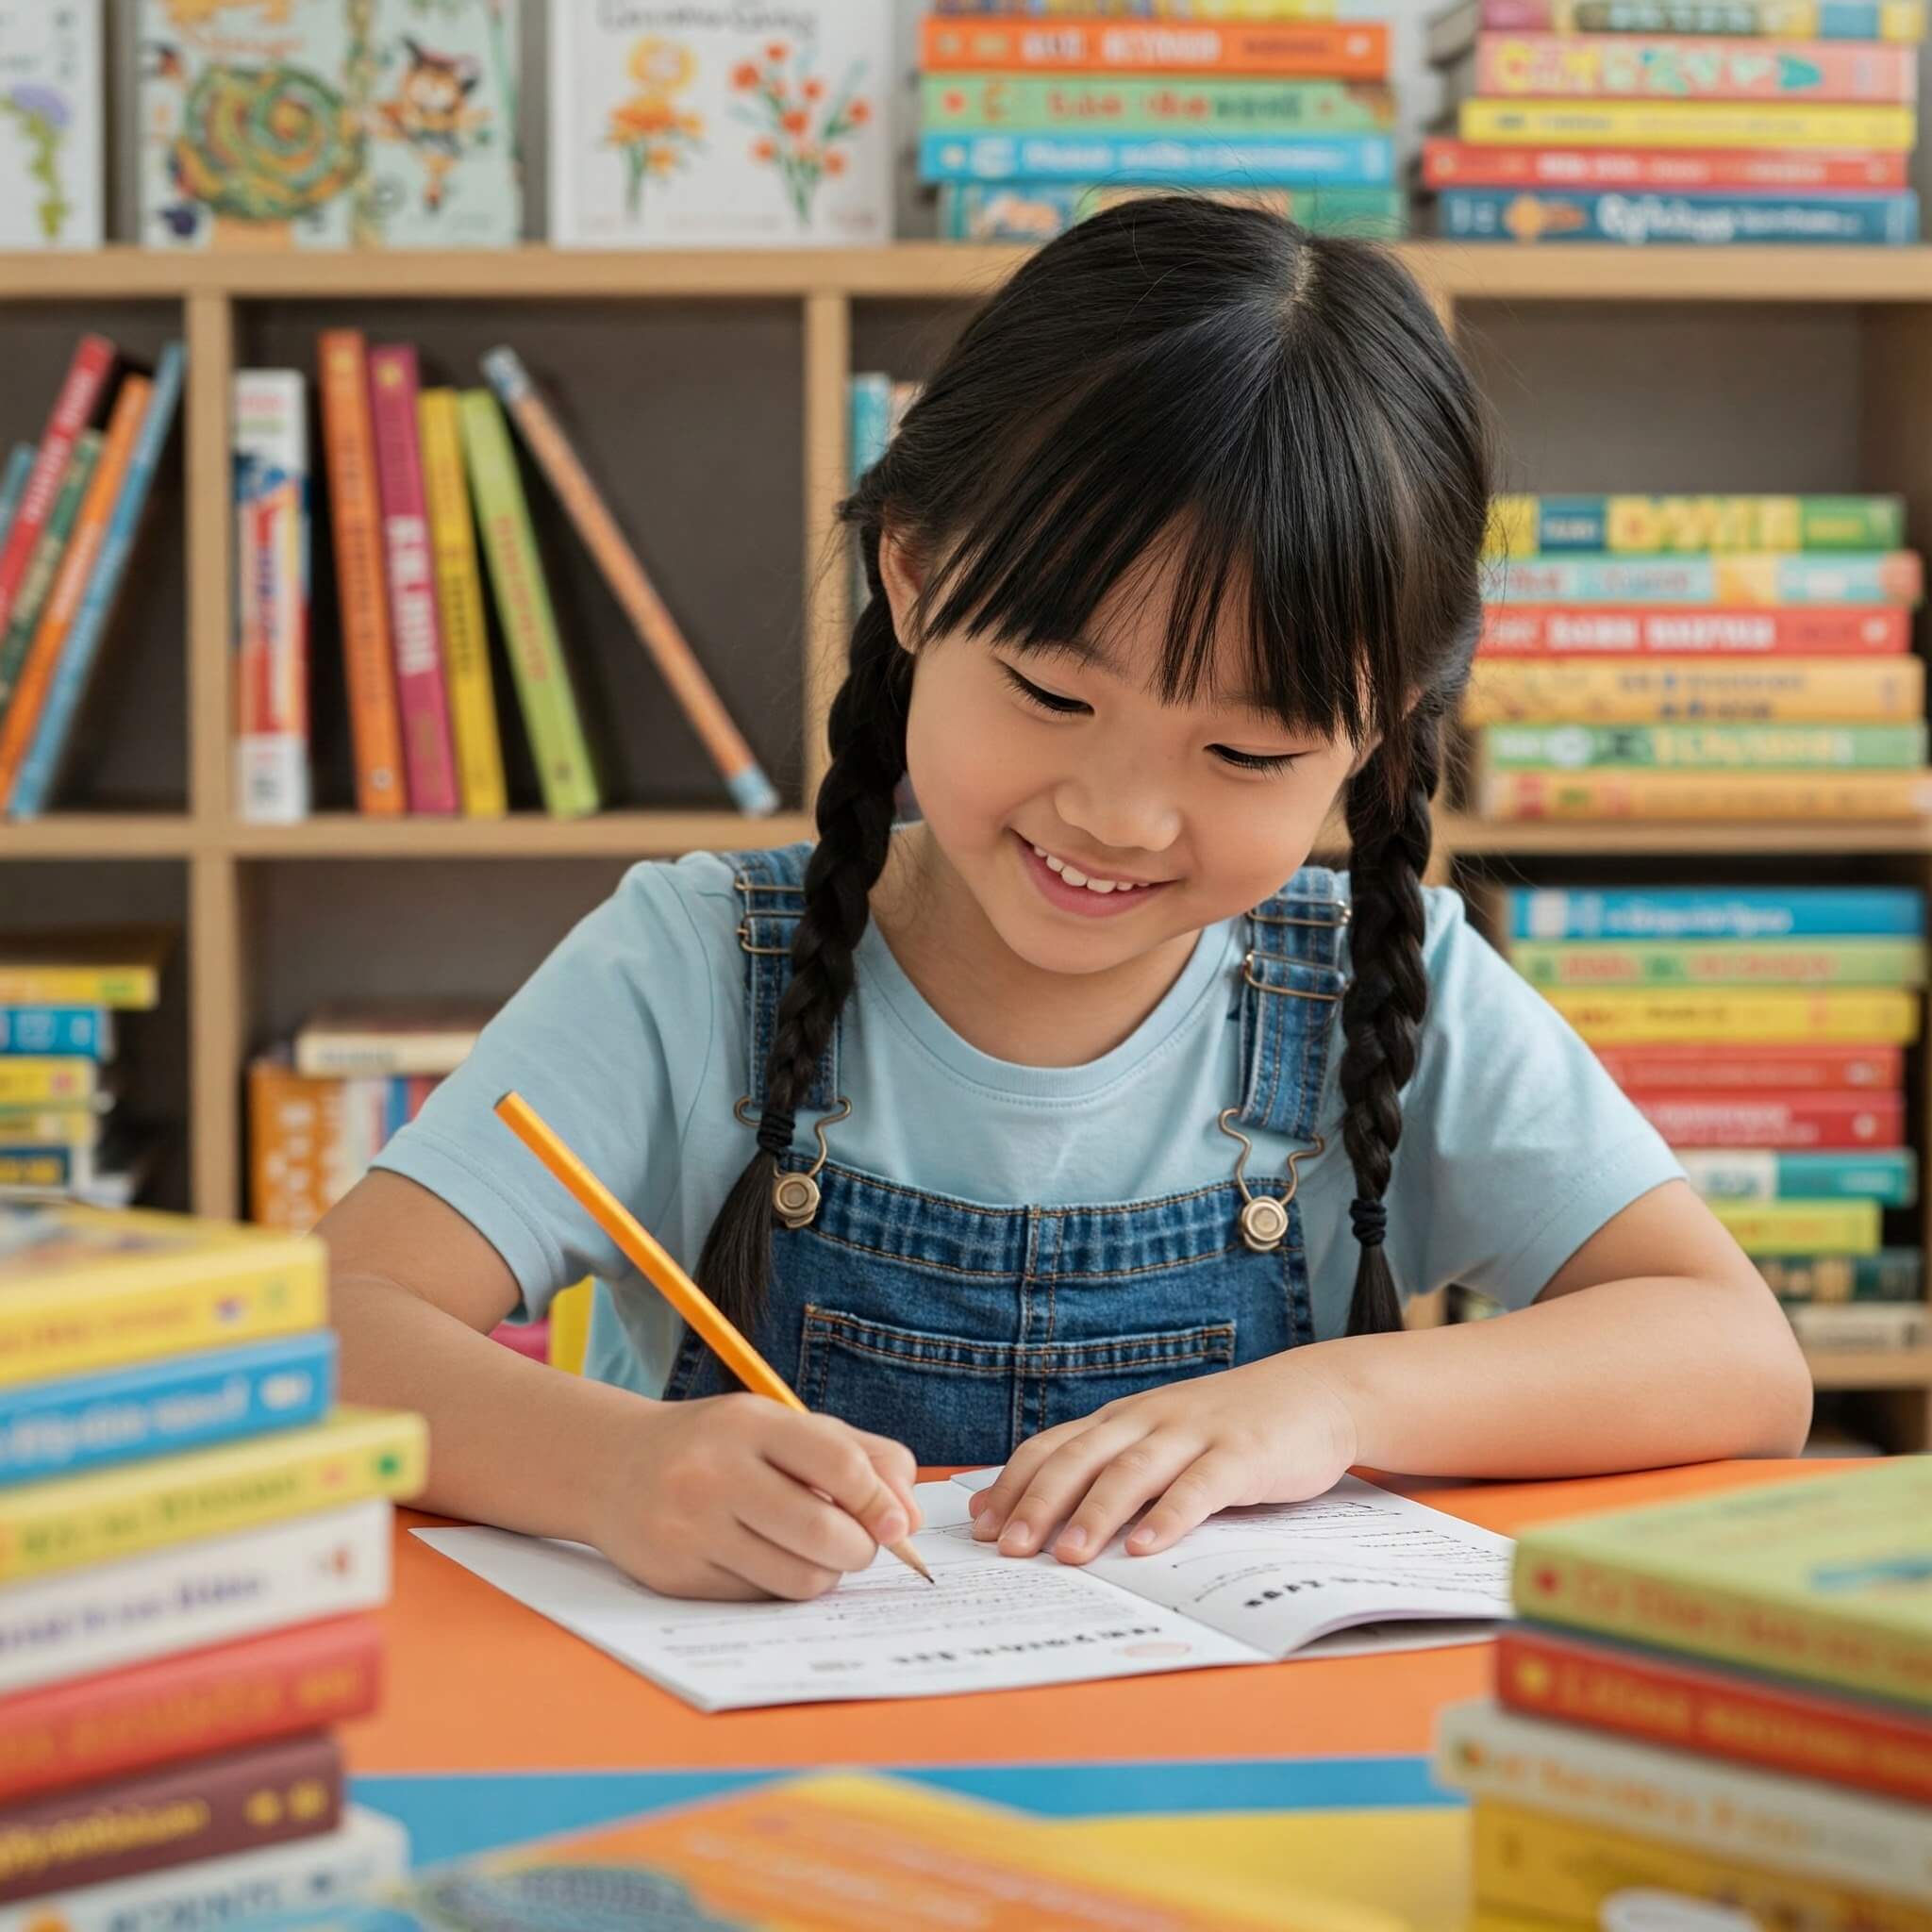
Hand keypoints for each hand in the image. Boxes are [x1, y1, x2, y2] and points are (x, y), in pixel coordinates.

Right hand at [590, 1393, 921, 1600]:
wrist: (613, 1466)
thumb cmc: (719, 1445)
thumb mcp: (783, 1427)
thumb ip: (860, 1456)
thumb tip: (912, 1518)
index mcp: (750, 1424)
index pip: (840, 1466)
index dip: (881, 1502)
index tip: (898, 1525)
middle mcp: (715, 1472)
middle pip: (824, 1532)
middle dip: (860, 1549)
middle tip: (860, 1545)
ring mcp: (691, 1528)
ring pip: (798, 1578)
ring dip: (825, 1574)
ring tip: (814, 1552)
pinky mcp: (677, 1576)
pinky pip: (759, 1599)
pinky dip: (780, 1587)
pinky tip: (766, 1560)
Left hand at [968, 1353, 1358, 1563]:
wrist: (1316, 1392)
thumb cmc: (1230, 1425)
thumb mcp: (1163, 1436)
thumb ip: (1114, 1466)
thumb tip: (1046, 1513)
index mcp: (1124, 1419)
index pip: (1053, 1446)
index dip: (1013, 1483)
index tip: (980, 1526)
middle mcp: (1150, 1419)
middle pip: (1082, 1458)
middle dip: (1039, 1502)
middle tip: (1008, 1548)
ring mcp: (1196, 1433)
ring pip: (1133, 1470)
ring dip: (1097, 1512)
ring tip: (1068, 1555)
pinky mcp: (1242, 1453)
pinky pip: (1200, 1486)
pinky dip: (1170, 1516)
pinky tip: (1146, 1546)